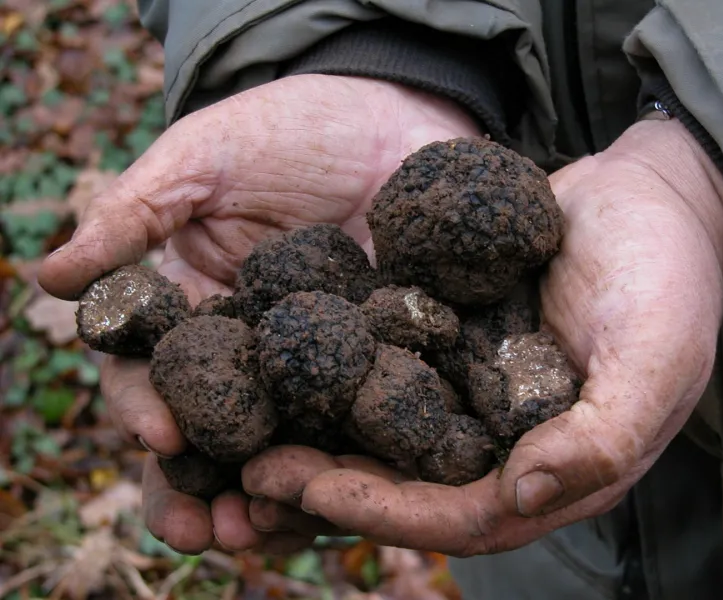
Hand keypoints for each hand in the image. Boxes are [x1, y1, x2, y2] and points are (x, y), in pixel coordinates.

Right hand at [38, 74, 479, 553]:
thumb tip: (47, 276)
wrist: (389, 117)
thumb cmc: (288, 128)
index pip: (154, 373)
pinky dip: (348, 460)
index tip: (163, 438)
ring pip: (283, 442)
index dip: (147, 409)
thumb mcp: (202, 158)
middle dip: (206, 485)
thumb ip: (133, 215)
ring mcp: (314, 362)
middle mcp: (247, 349)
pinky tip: (349, 492)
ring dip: (274, 493)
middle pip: (215, 431)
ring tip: (273, 533)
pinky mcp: (378, 360)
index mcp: (191, 308)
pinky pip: (359, 419)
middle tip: (212, 532)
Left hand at [240, 118, 722, 555]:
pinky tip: (288, 359)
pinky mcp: (451, 338)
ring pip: (386, 429)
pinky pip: (391, 364)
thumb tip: (523, 493)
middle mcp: (504, 438)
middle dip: (332, 483)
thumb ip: (602, 437)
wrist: (645, 197)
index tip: (314, 491)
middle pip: (409, 482)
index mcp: (554, 463)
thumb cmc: (664, 276)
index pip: (463, 513)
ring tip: (251, 426)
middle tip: (254, 470)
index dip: (389, 510)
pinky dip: (342, 370)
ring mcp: (473, 387)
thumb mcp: (654, 357)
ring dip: (322, 434)